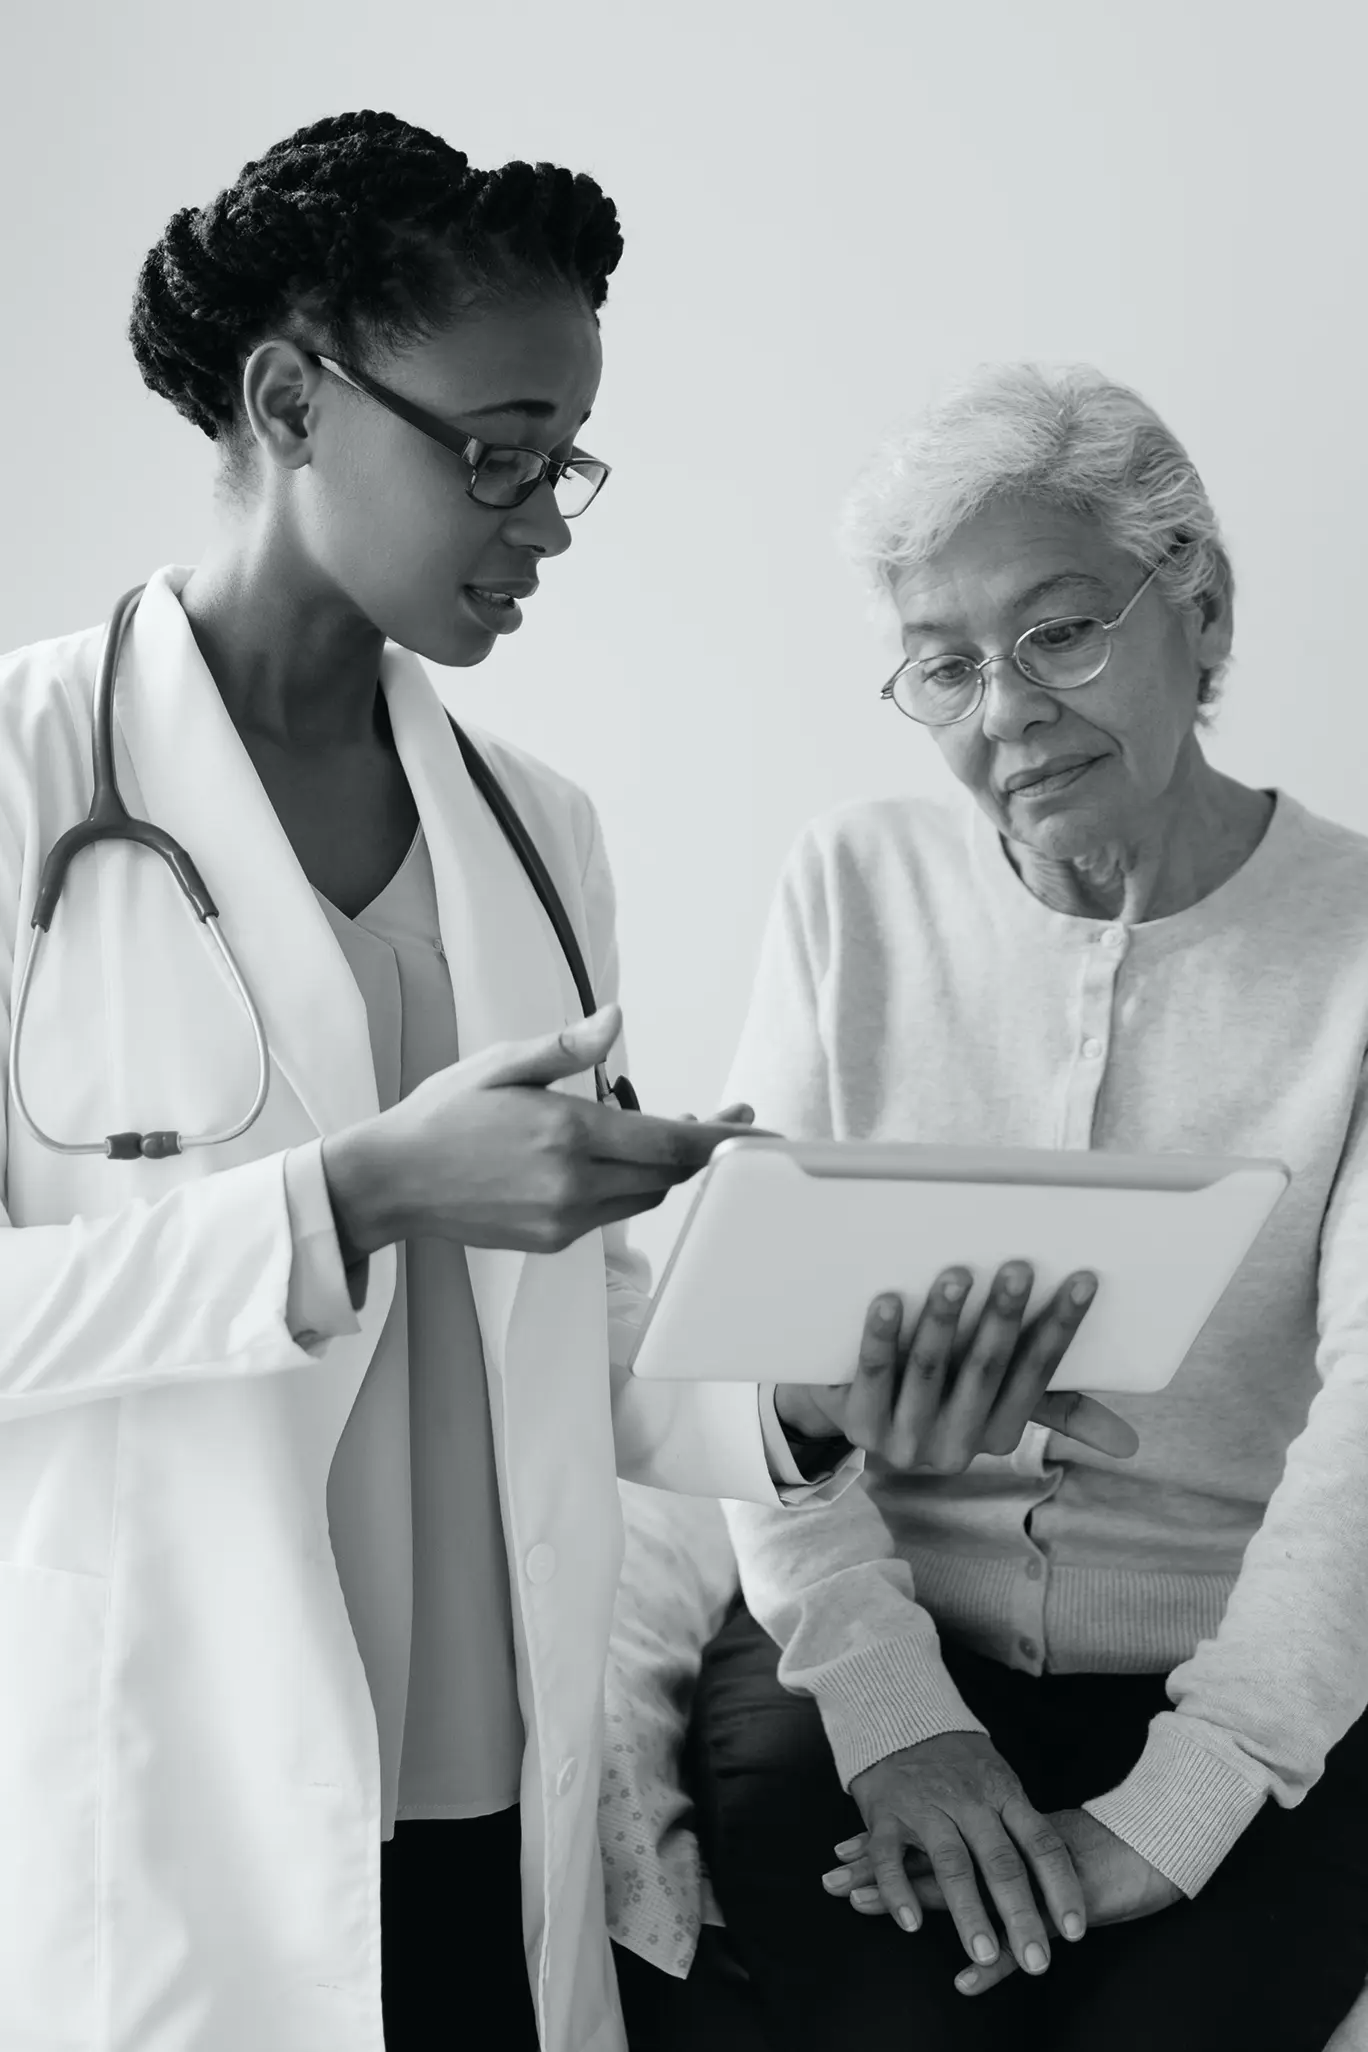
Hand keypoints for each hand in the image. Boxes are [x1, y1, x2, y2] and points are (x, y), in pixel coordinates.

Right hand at [322, 1004, 745, 1257]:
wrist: (393, 1182)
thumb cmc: (444, 1115)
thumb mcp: (502, 1063)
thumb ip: (567, 1048)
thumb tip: (616, 1021)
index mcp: (566, 1134)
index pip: (670, 1144)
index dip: (722, 1139)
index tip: (756, 1129)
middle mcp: (572, 1184)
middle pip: (668, 1174)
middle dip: (702, 1149)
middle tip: (721, 1118)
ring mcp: (564, 1219)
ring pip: (645, 1197)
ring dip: (667, 1168)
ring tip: (669, 1131)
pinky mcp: (555, 1239)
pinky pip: (613, 1213)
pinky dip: (630, 1186)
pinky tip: (617, 1159)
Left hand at [774, 1263, 1137, 1468]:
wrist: (849, 1412)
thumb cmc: (941, 1390)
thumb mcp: (997, 1403)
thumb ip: (1056, 1411)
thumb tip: (1129, 1447)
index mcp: (998, 1436)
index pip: (1038, 1376)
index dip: (1060, 1329)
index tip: (1082, 1279)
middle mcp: (954, 1447)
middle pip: (985, 1371)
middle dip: (1004, 1317)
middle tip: (1018, 1266)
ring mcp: (903, 1440)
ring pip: (929, 1371)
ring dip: (944, 1321)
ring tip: (956, 1272)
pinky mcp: (858, 1423)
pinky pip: (873, 1373)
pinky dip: (882, 1335)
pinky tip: (888, 1298)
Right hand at [823, 1734, 1085, 1980]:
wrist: (900, 1717)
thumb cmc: (959, 1761)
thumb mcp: (999, 1780)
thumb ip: (1023, 1822)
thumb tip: (1064, 1871)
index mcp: (1003, 1794)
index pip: (1041, 1843)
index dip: (1060, 1886)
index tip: (1077, 1929)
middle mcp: (968, 1801)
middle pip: (1000, 1862)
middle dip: (1020, 1915)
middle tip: (1038, 1963)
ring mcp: (926, 1807)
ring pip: (951, 1863)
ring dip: (968, 1911)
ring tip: (985, 1954)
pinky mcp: (886, 1815)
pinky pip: (890, 1857)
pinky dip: (899, 1891)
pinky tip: (912, 1924)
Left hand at [826, 1805, 1180, 1995]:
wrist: (1152, 1839)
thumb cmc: (1095, 1848)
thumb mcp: (1034, 1847)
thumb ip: (999, 1853)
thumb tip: (965, 1860)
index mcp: (993, 1833)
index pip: (930, 1838)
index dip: (885, 1846)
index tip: (841, 1850)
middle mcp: (1001, 1848)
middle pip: (928, 1860)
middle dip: (877, 1872)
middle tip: (829, 1877)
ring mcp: (1025, 1878)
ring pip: (961, 1889)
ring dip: (911, 1902)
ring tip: (865, 1908)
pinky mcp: (1057, 1906)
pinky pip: (1022, 1940)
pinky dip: (995, 1962)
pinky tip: (966, 1978)